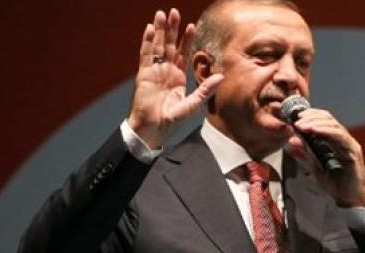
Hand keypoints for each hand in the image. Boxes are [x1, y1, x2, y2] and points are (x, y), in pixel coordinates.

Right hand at [127, 8, 223, 149]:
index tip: (192, 25)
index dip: (187, 39)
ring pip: (157, 46)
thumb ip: (205, 91)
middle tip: (174, 11)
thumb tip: (221, 78)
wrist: (152, 130)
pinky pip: (146, 55)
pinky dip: (148, 41)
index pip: (183, 53)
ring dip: (160, 30)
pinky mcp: (143, 74)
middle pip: (169, 45)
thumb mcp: (192, 105)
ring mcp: (154, 71)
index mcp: (178, 76)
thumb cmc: (170, 121)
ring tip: (162, 14)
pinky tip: (150, 29)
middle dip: (173, 28)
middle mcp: (166, 71)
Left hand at [286, 108, 364, 207]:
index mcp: (335, 142)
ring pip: (333, 125)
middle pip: (328, 119)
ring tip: (301, 124)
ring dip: (315, 122)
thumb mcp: (314, 168)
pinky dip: (326, 131)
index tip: (293, 117)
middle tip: (295, 120)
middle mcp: (344, 140)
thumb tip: (291, 140)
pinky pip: (340, 136)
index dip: (309, 115)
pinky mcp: (353, 152)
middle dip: (310, 116)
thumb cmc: (336, 184)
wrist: (351, 199)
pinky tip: (314, 130)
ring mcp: (350, 145)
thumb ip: (304, 154)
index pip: (323, 121)